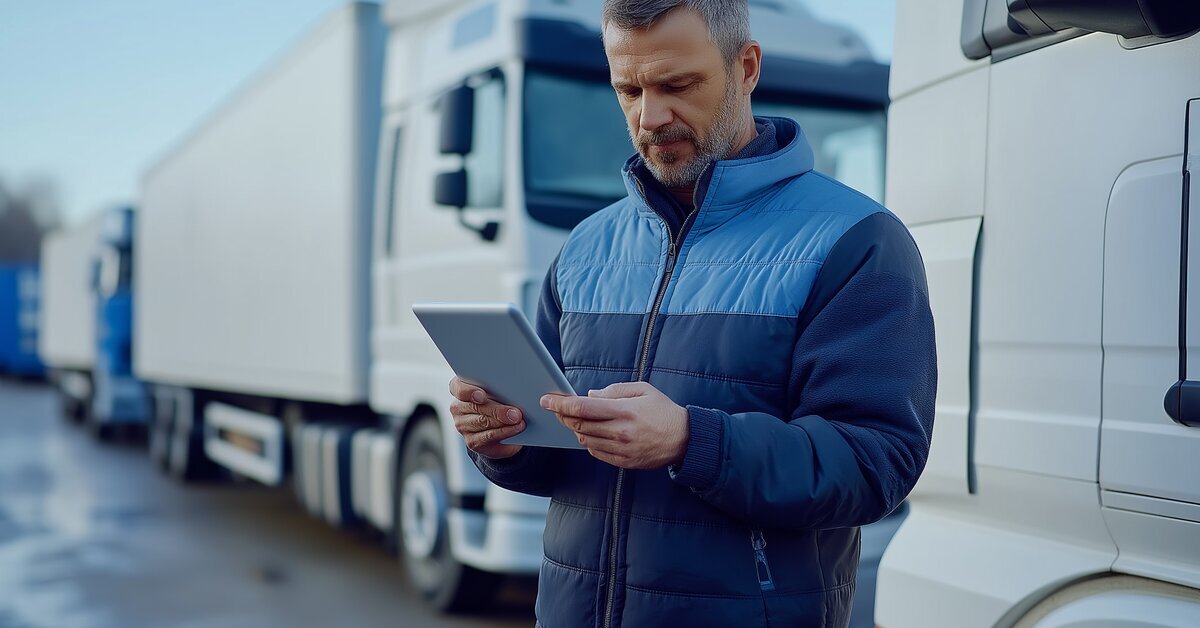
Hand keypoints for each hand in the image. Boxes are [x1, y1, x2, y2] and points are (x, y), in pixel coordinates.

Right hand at [449, 377, 524, 459]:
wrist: (497, 425)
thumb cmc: (497, 400)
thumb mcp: (497, 390)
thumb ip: (499, 388)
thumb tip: (515, 392)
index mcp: (459, 388)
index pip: (459, 388)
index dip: (469, 392)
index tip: (482, 396)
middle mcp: (457, 407)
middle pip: (476, 407)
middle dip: (497, 410)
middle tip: (515, 413)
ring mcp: (462, 425)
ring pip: (483, 422)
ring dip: (504, 422)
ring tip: (519, 421)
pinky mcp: (471, 441)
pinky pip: (489, 436)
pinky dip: (505, 432)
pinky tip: (516, 429)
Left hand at [541, 382, 688, 469]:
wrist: (684, 439)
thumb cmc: (662, 410)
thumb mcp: (642, 390)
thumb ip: (614, 391)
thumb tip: (590, 396)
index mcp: (624, 411)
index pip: (583, 407)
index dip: (560, 403)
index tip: (546, 400)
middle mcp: (621, 432)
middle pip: (579, 424)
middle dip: (563, 415)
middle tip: (557, 408)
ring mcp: (622, 450)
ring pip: (585, 440)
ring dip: (577, 429)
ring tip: (579, 419)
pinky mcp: (624, 462)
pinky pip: (596, 453)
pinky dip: (589, 442)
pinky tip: (594, 433)